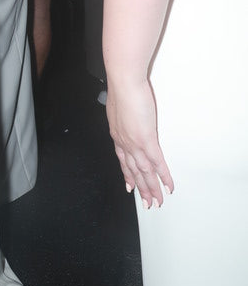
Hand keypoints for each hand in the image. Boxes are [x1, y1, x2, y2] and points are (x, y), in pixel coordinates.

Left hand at [106, 78, 173, 208]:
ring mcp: (135, 143)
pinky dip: (164, 176)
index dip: (127, 175)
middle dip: (140, 188)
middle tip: (147, 203)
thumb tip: (127, 117)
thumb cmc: (122, 88)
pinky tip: (168, 186)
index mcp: (117, 135)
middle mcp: (124, 143)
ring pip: (145, 172)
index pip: (122, 160)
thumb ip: (123, 116)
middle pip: (133, 171)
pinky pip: (157, 163)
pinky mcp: (147, 140)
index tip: (130, 187)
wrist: (124, 82)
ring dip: (152, 189)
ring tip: (158, 201)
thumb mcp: (119, 106)